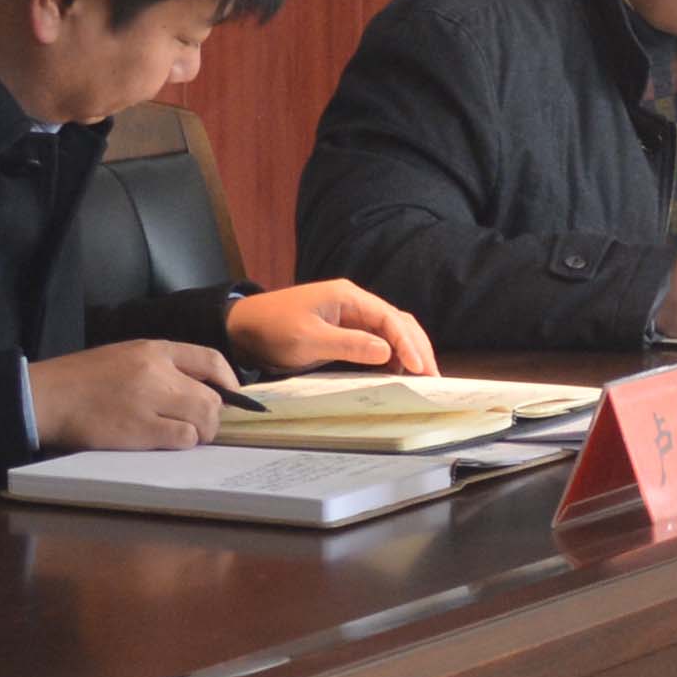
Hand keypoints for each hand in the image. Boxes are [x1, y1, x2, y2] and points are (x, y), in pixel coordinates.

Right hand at [29, 339, 242, 450]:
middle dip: (213, 416)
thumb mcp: (124, 357)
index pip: (210, 359)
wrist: (46, 397)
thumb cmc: (82, 381)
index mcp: (153, 349)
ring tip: (185, 436)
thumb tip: (200, 390)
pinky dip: (183, 443)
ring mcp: (149, 399)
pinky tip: (166, 443)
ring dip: (201, 433)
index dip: (228, 382)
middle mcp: (156, 371)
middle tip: (201, 427)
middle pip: (212, 396)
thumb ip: (161, 368)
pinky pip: (184, 438)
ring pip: (204, 418)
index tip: (230, 397)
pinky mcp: (140, 428)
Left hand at [231, 279, 434, 377]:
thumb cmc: (272, 329)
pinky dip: (391, 356)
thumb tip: (388, 352)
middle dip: (417, 347)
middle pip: (397, 322)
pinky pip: (375, 341)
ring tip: (423, 378)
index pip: (389, 318)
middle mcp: (353, 303)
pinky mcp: (343, 331)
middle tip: (433, 377)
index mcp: (348, 298)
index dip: (408, 343)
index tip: (420, 368)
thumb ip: (349, 345)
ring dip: (408, 352)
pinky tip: (398, 373)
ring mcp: (349, 316)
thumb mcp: (309, 340)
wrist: (243, 327)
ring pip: (390, 331)